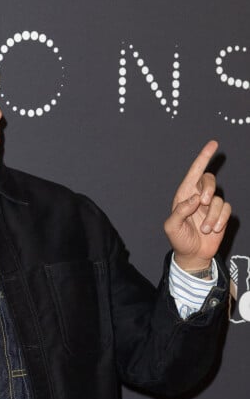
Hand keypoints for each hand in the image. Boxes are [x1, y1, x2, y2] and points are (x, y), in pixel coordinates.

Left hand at [164, 140, 230, 271]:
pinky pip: (226, 209)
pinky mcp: (220, 214)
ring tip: (205, 229)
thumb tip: (194, 198)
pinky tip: (213, 230)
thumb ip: (180, 211)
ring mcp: (210, 206)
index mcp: (183, 196)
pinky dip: (220, 220)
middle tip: (202, 203)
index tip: (213, 144)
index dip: (203, 157)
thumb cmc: (179, 239)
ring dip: (212, 215)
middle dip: (208, 189)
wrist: (193, 255)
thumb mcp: (172, 227)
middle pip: (209, 180)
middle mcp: (197, 197)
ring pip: (218, 199)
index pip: (194, 172)